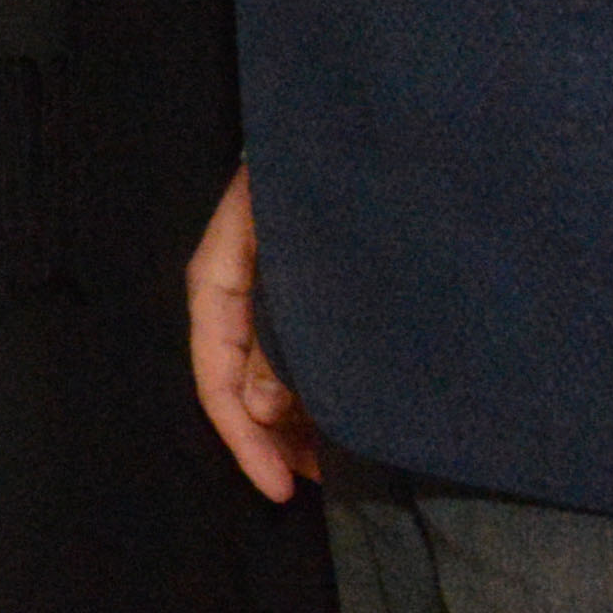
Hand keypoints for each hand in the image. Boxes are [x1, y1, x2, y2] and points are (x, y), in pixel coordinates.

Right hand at [189, 165, 322, 502]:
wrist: (399, 124)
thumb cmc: (342, 177)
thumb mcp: (299, 255)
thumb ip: (280, 332)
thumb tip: (259, 407)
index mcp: (225, 268)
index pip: (213, 366)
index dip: (242, 436)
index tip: (280, 488)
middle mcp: (245, 279)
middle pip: (240, 372)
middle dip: (273, 436)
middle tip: (315, 484)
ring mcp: (282, 279)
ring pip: (275, 364)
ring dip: (300, 416)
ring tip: (342, 462)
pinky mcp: (320, 282)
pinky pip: (307, 344)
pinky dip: (324, 384)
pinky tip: (354, 414)